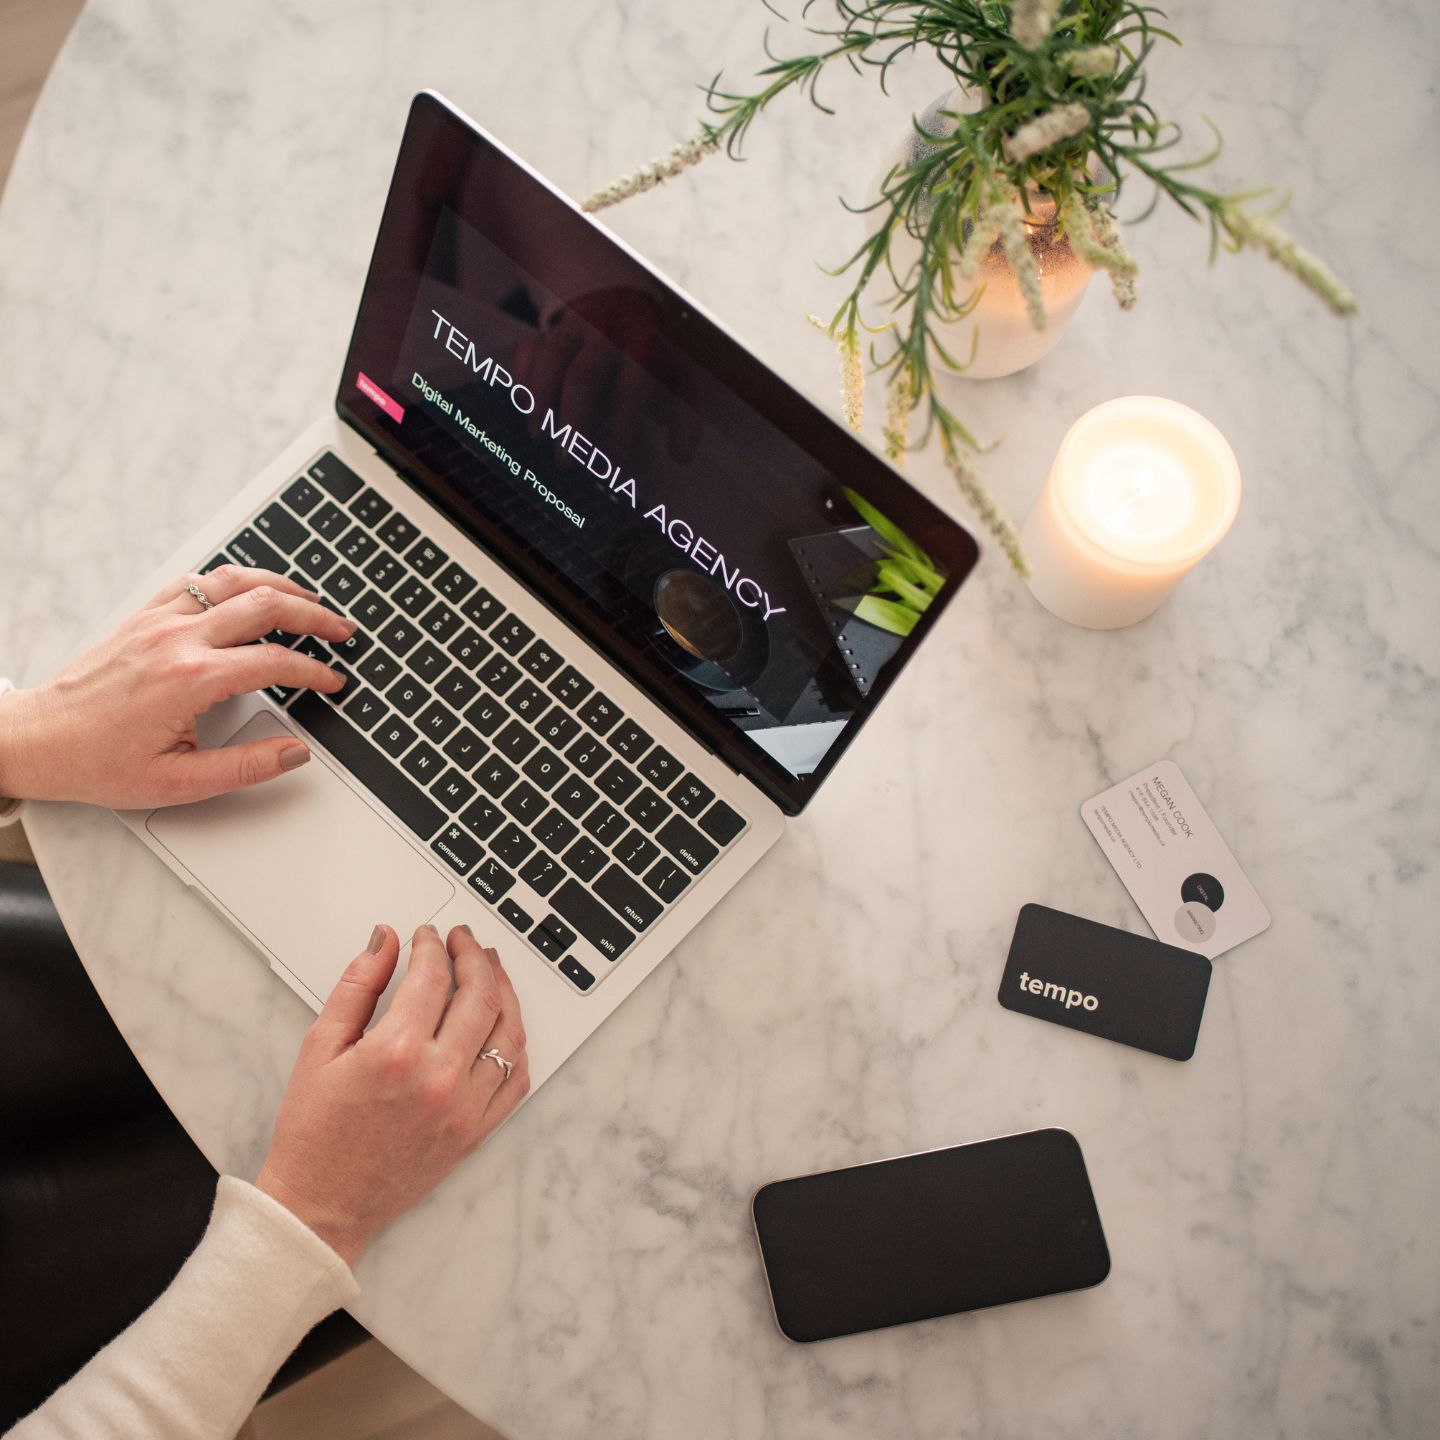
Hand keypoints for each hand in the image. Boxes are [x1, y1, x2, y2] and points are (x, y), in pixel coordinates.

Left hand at [0, 565, 351, 807]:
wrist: (37, 740)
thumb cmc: (97, 761)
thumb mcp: (177, 783)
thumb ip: (245, 768)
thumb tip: (293, 753)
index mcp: (190, 679)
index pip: (275, 662)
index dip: (314, 671)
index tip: (331, 681)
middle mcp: (177, 640)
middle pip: (265, 605)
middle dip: (314, 614)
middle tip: (340, 630)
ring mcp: (158, 621)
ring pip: (233, 581)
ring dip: (279, 585)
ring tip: (308, 599)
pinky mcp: (143, 617)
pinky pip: (197, 582)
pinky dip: (233, 580)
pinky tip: (249, 591)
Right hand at [255, 923, 530, 1266]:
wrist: (320, 1207)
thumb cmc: (313, 1133)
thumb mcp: (320, 1046)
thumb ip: (358, 985)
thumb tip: (385, 940)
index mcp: (396, 1053)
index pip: (432, 976)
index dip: (432, 945)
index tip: (427, 936)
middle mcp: (439, 1078)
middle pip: (481, 995)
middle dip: (475, 956)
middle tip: (464, 941)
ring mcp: (465, 1107)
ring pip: (509, 1031)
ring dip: (505, 991)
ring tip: (490, 970)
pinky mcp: (477, 1132)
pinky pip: (516, 1078)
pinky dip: (515, 1043)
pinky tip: (503, 1023)